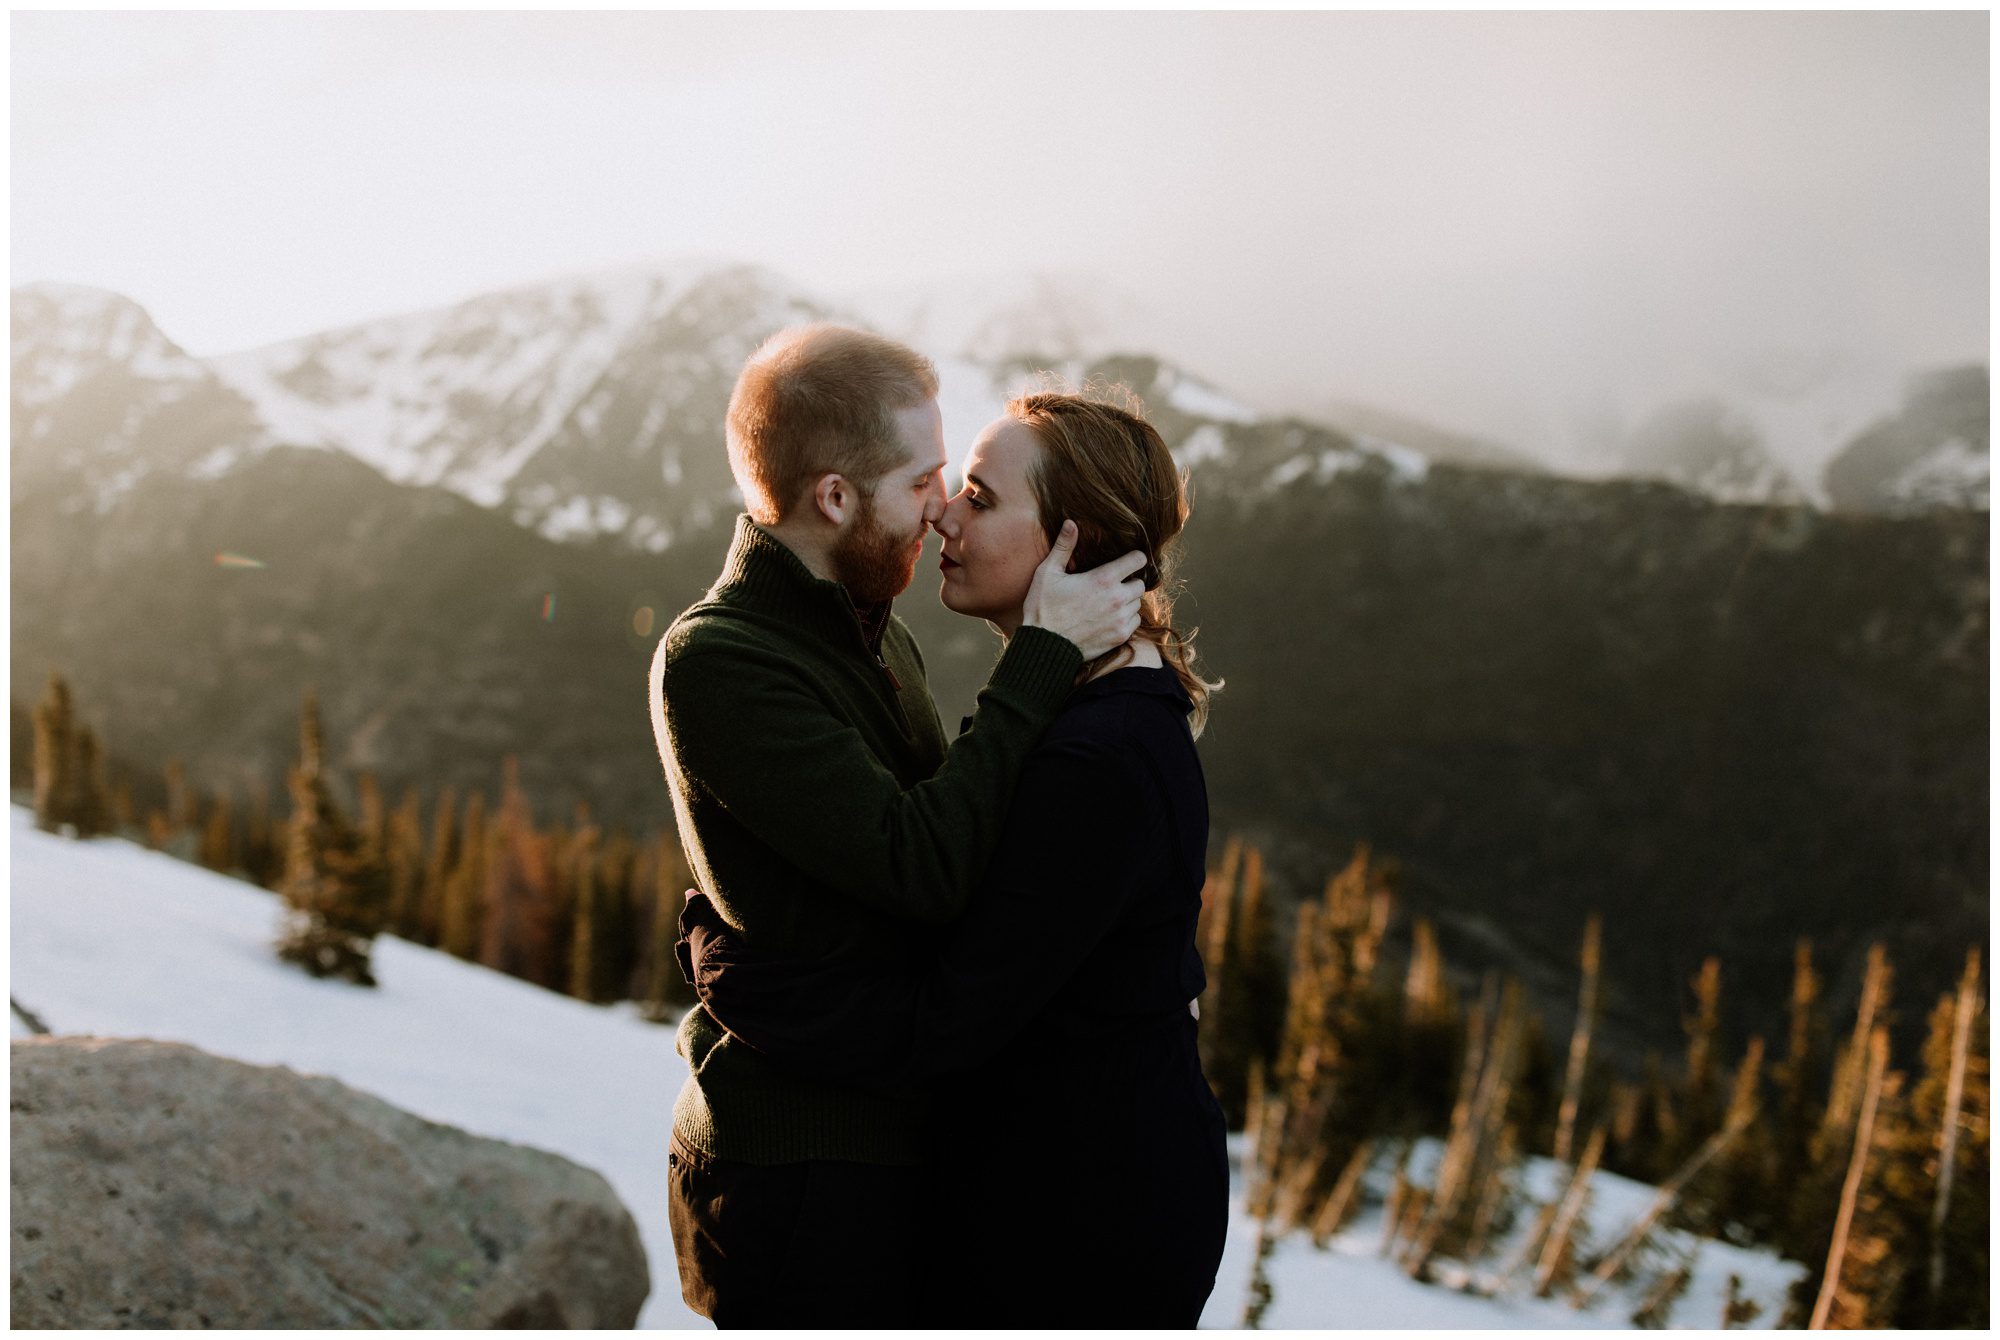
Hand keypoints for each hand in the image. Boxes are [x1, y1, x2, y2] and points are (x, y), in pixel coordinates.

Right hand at [1019, 520, 1146, 659]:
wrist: (1044, 647)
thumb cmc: (1043, 608)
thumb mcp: (1048, 573)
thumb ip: (1063, 546)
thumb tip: (1071, 522)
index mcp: (1103, 579)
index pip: (1138, 560)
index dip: (1134, 557)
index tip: (1127, 560)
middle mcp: (1117, 598)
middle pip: (1140, 583)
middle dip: (1129, 581)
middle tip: (1112, 584)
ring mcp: (1120, 619)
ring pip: (1137, 604)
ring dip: (1127, 601)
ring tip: (1108, 602)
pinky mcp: (1120, 636)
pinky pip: (1134, 622)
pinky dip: (1126, 618)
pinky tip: (1109, 617)